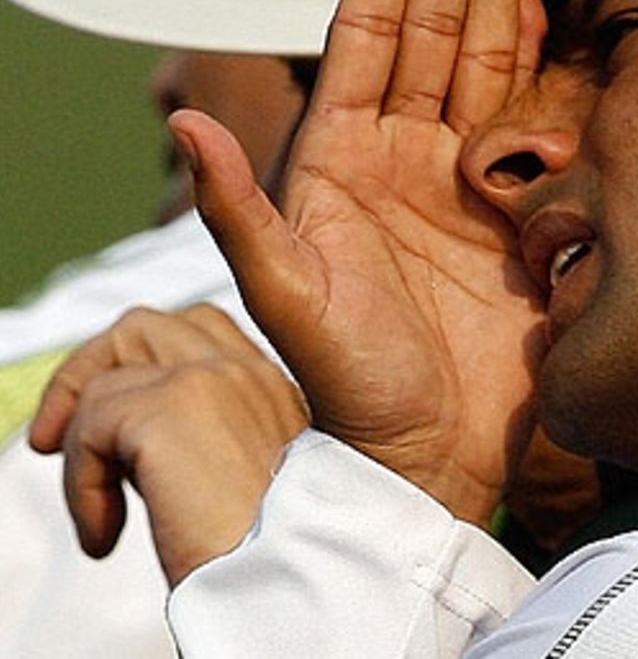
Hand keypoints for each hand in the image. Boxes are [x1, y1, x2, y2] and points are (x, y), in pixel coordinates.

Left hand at [29, 304, 307, 585]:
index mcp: (276, 386)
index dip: (142, 368)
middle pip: (145, 327)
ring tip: (97, 502)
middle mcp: (251, 371)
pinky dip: (81, 484)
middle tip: (64, 441)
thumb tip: (137, 449)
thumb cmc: (279, 555)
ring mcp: (214, 380)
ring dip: (82, 438)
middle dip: (92, 375)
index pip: (199, 332)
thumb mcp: (254, 481)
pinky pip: (90, 425)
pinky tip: (107, 532)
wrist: (302, 580)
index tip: (119, 435)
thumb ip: (213, 442)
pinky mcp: (172, 409)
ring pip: (110, 369)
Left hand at [169, 0, 548, 524]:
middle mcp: (404, 157)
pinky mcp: (518, 204)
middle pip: (432, 33)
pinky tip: (544, 7)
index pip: (368, 41)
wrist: (432, 451)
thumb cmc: (353, 384)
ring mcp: (465, 176)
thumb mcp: (287, 298)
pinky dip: (537, 57)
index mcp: (342, 163)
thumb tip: (183, 119)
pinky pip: (529, 113)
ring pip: (482, 60)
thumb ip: (240, 211)